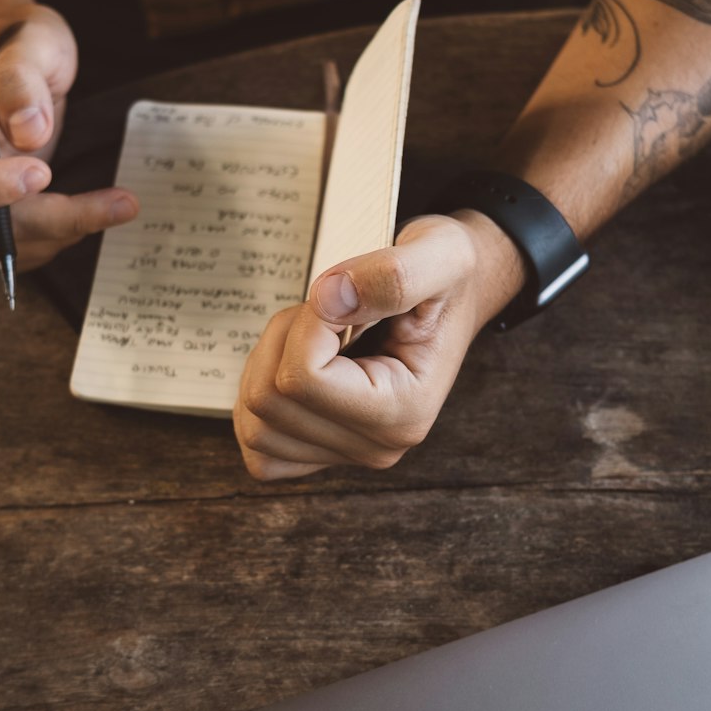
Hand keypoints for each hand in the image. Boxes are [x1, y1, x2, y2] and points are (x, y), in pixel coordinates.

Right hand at [0, 0, 137, 269]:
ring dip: (56, 237)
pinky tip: (90, 215)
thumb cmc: (20, 37)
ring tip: (111, 206)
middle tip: (117, 204)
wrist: (18, 50)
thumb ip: (22, 77)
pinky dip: (52, 242)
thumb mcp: (32, 39)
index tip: (43, 173)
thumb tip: (30, 132)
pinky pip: (10, 246)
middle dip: (49, 221)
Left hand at [233, 213, 523, 479]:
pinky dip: (257, 408)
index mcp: (405, 410)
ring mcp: (348, 455)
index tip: (341, 296)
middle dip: (282, 340)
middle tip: (327, 311)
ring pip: (255, 424)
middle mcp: (378, 446)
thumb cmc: (447, 278)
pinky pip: (259, 450)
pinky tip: (291, 370)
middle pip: (269, 401)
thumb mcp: (440, 255)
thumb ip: (392, 276)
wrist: (455, 296)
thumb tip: (329, 298)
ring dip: (266, 366)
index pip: (303, 378)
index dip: (305, 324)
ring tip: (313, 337)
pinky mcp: (323, 453)